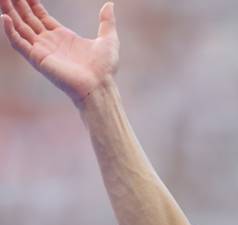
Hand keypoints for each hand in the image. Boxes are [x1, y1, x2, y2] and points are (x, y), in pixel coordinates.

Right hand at [1, 0, 118, 104]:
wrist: (99, 86)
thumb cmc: (105, 68)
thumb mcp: (108, 39)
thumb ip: (106, 21)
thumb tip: (109, 4)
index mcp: (62, 36)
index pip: (40, 16)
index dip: (31, 3)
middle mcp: (49, 42)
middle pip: (27, 19)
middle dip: (17, 5)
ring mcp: (42, 50)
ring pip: (19, 27)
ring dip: (9, 13)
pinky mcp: (37, 58)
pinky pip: (19, 43)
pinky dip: (10, 31)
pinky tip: (4, 17)